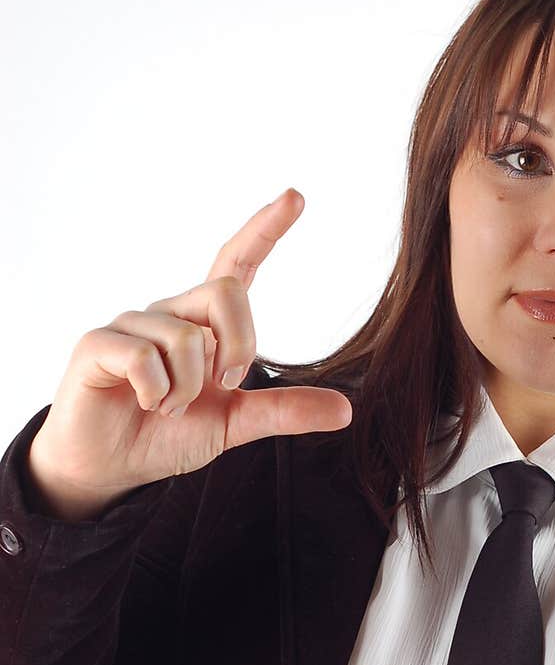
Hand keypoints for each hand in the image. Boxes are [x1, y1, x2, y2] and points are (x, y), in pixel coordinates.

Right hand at [27, 188, 352, 518]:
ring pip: (186, 337)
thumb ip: (284, 412)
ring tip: (167, 408)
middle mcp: (169, 312)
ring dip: (187, 389)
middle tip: (225, 387)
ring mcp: (132, 325)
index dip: (265, 229)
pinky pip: (143, 357)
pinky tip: (145, 404)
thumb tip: (346, 410)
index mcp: (204, 324)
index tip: (296, 197)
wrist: (111, 467)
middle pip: (226, 292)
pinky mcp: (98, 344)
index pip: (237, 264)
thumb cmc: (166, 435)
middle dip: (240, 347)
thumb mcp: (235, 424)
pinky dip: (156, 392)